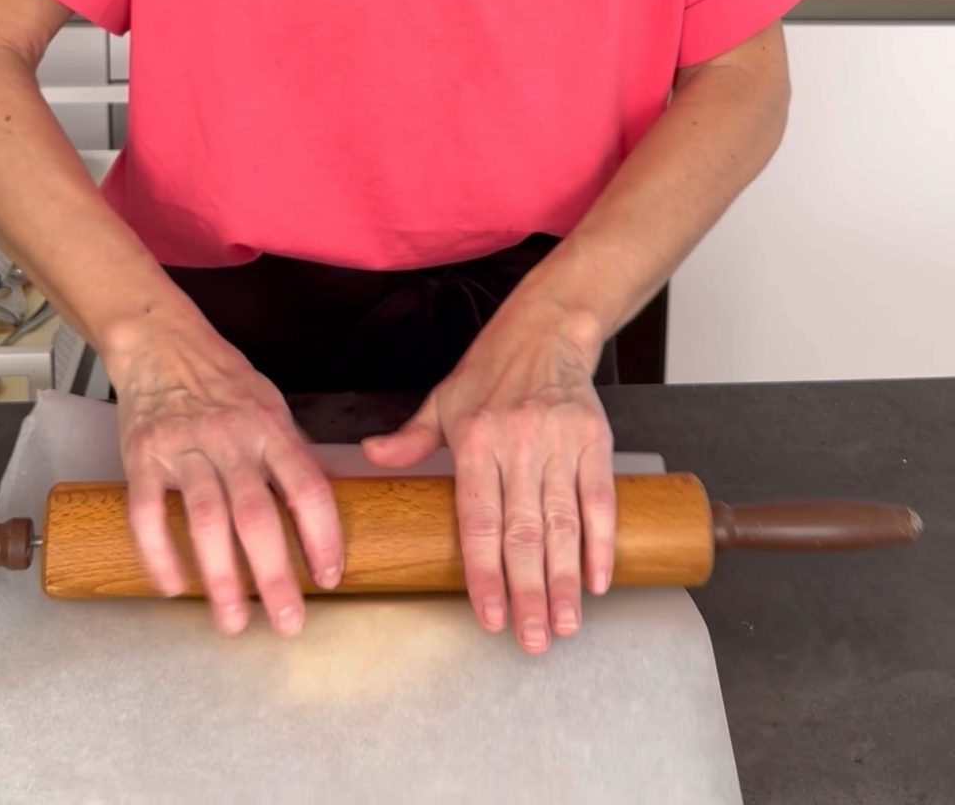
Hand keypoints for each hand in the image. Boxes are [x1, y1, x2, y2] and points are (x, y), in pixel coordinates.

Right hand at [107, 317, 343, 636]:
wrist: (163, 343)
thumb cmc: (225, 380)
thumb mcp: (272, 405)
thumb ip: (293, 453)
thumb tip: (324, 501)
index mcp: (271, 429)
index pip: (307, 487)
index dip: (323, 535)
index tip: (331, 577)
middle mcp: (231, 439)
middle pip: (257, 515)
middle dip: (275, 575)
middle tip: (288, 623)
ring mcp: (184, 448)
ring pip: (206, 520)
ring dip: (220, 578)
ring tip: (233, 623)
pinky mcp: (142, 457)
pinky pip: (148, 513)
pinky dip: (158, 554)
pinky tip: (174, 588)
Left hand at [362, 302, 614, 654]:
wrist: (545, 332)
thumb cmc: (489, 372)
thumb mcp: (442, 401)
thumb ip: (409, 438)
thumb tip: (369, 456)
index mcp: (475, 440)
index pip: (478, 520)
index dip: (485, 573)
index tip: (491, 617)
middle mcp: (518, 445)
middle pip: (523, 532)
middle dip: (528, 592)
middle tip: (531, 640)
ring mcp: (559, 443)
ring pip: (563, 523)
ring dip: (565, 579)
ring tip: (564, 624)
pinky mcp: (594, 440)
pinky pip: (599, 499)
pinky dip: (602, 541)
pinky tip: (599, 580)